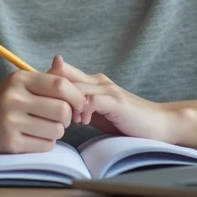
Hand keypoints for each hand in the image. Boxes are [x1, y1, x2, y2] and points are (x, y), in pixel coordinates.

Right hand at [0, 70, 87, 153]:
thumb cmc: (4, 100)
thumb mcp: (22, 82)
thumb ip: (48, 77)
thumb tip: (68, 68)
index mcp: (20, 79)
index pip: (60, 85)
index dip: (76, 96)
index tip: (78, 103)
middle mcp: (14, 99)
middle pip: (62, 110)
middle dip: (68, 116)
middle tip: (61, 118)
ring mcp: (11, 122)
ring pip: (57, 130)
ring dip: (57, 131)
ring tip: (46, 126)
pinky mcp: (11, 143)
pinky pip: (46, 145)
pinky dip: (47, 142)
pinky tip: (35, 136)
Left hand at [47, 55, 179, 142]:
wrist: (159, 123)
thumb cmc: (126, 121)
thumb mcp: (98, 113)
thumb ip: (80, 106)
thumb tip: (56, 108)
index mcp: (93, 81)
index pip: (62, 73)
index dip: (46, 83)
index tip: (37, 99)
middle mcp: (99, 81)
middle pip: (64, 76)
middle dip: (49, 91)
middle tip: (40, 106)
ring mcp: (108, 90)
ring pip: (76, 87)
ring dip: (65, 102)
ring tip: (61, 118)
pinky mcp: (116, 102)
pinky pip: (91, 101)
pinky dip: (82, 110)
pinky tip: (81, 122)